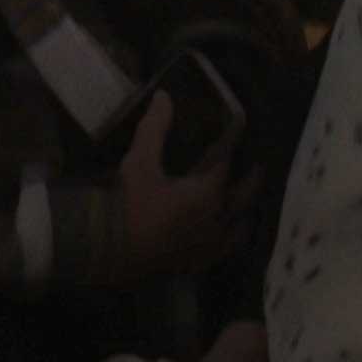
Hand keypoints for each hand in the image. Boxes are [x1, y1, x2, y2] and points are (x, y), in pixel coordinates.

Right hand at [117, 91, 259, 277]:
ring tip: (243, 206)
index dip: (232, 149)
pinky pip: (217, 253)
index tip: (236, 137)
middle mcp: (214, 221)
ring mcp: (206, 248)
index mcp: (208, 193)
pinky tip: (217, 240)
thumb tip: (164, 96)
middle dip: (250, 181)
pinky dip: (222, 243)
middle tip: (255, 167)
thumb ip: (155, 126)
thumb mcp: (140, 160)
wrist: (106, 250)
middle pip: (243, 198)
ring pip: (236, 230)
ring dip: (241, 215)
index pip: (228, 164)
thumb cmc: (127, 202)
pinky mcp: (193, 265)